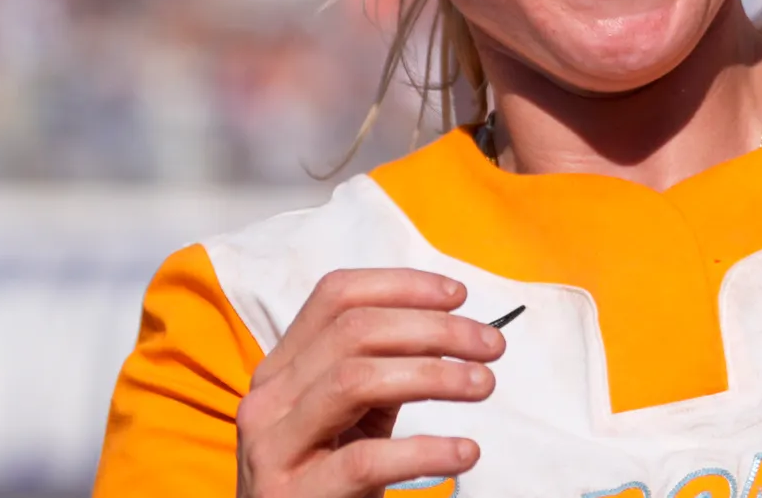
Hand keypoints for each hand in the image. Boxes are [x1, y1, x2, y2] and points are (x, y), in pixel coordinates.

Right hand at [234, 269, 501, 497]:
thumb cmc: (331, 476)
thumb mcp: (352, 414)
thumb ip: (385, 367)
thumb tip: (453, 324)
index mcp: (282, 368)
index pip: (335, 296)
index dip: (401, 285)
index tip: (459, 295)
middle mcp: (269, 400)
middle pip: (353, 332)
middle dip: (435, 328)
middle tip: (492, 345)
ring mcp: (273, 448)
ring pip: (355, 381)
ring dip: (434, 375)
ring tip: (484, 384)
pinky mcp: (293, 495)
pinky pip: (364, 460)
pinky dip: (425, 451)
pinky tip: (464, 452)